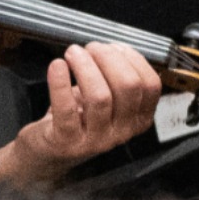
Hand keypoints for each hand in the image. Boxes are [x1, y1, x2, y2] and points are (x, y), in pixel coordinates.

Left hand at [9, 43, 164, 179]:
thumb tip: (115, 48)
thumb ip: (117, 78)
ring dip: (85, 67)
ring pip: (100, 96)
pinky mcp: (68, 141)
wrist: (48, 152)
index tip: (113, 47)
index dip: (133, 59)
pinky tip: (57, 65)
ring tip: (72, 53)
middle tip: (89, 48)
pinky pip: (67, 108)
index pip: (150, 85)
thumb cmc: (78, 118)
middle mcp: (123, 132)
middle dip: (109, 58)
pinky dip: (60, 82)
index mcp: (138, 119)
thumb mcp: (107, 101)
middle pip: (129, 87)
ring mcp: (97, 140)